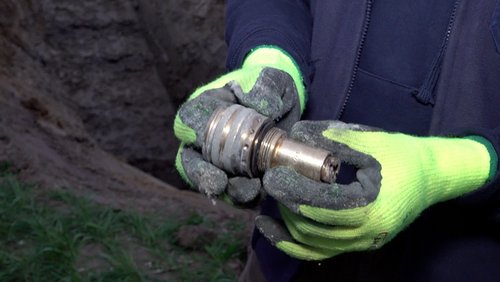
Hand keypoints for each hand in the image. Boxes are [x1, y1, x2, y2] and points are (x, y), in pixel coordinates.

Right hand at [173, 47, 304, 204]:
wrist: (285, 107)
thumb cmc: (269, 89)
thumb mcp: (271, 78)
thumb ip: (265, 85)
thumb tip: (264, 106)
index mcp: (205, 109)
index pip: (188, 120)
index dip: (189, 131)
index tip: (198, 138)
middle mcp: (204, 139)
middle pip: (191, 161)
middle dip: (202, 175)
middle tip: (218, 183)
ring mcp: (218, 162)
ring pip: (211, 182)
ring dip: (228, 191)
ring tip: (249, 191)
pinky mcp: (237, 178)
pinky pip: (235, 193)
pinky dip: (245, 198)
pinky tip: (260, 195)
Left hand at [256, 120, 493, 259]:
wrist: (432, 177)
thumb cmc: (404, 156)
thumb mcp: (370, 141)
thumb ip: (333, 139)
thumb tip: (296, 134)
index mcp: (372, 208)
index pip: (321, 205)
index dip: (294, 191)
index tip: (273, 175)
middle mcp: (366, 234)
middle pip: (312, 228)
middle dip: (287, 204)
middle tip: (271, 181)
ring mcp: (362, 243)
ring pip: (312, 244)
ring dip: (287, 223)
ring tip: (273, 199)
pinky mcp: (357, 244)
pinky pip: (319, 251)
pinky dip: (293, 243)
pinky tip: (271, 229)